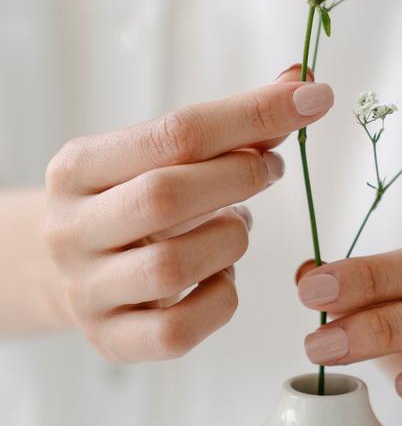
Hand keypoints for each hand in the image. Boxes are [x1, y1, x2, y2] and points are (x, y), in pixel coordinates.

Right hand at [45, 67, 332, 361]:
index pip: (172, 132)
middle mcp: (69, 229)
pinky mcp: (109, 340)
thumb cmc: (130, 199)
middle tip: (271, 169)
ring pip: (172, 267)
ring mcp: (86, 291)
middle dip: (239, 176)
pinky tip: (222, 274)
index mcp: (77, 168)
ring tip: (237, 224)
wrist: (67, 268)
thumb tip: (302, 84)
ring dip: (230, 240)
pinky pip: (178, 330)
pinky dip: (220, 298)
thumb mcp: (160, 156)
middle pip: (165, 196)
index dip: (250, 115)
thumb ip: (231, 124)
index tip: (310, 99)